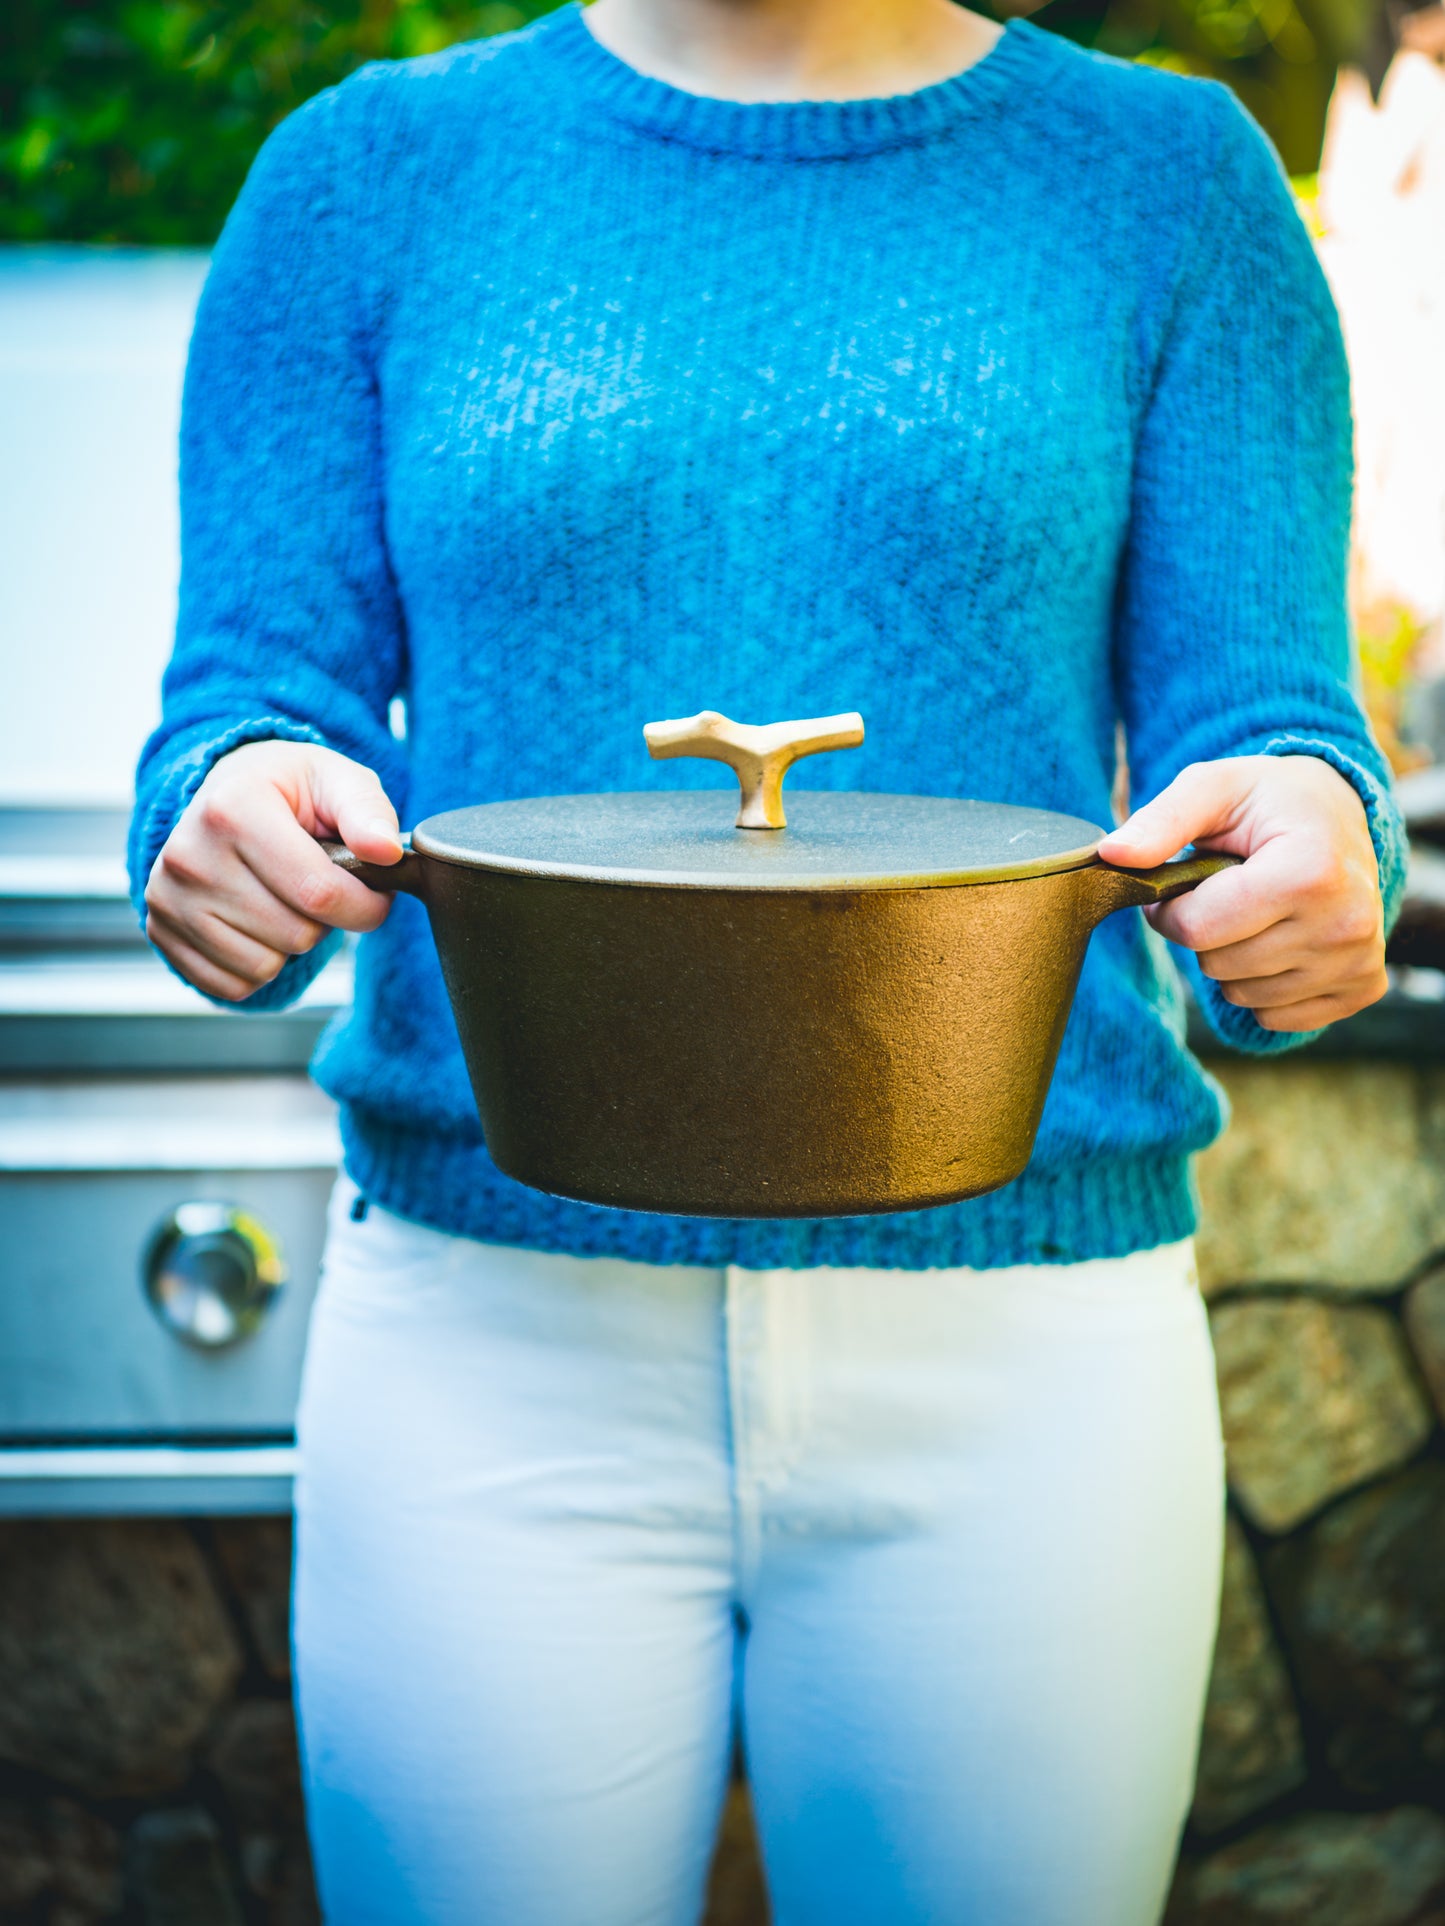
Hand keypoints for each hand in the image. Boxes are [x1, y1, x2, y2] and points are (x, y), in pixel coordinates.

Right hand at [145, 741, 403, 1001]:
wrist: (229, 791)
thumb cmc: (289, 791)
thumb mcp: (337, 781)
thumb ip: (368, 812)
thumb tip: (386, 851)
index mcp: (234, 809)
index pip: (319, 892)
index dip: (366, 907)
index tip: (376, 893)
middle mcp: (190, 855)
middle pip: (295, 934)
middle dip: (326, 920)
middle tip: (319, 887)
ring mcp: (168, 897)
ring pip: (265, 965)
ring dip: (291, 943)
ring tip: (285, 898)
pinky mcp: (161, 931)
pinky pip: (232, 985)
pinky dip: (257, 964)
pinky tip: (257, 922)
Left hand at [1097, 754, 1386, 1031]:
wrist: (1338, 811)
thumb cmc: (1267, 799)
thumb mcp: (1212, 788)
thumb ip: (1160, 823)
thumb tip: (1111, 856)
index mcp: (1309, 872)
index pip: (1199, 928)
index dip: (1171, 909)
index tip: (1183, 882)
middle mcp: (1344, 923)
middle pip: (1219, 966)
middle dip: (1204, 932)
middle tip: (1225, 892)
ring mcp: (1358, 960)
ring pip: (1244, 996)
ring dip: (1232, 960)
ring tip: (1256, 911)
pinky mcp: (1363, 986)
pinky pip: (1277, 1017)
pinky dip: (1263, 986)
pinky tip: (1280, 939)